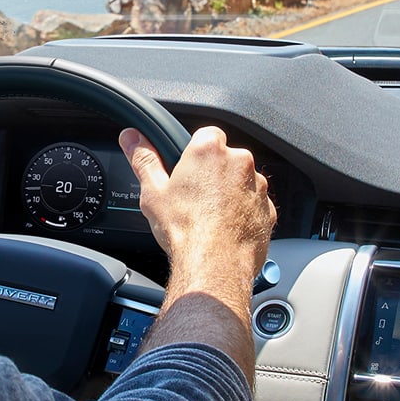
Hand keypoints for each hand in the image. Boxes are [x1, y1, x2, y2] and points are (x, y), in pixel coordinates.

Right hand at [122, 126, 276, 291]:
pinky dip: (242, 213)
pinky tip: (225, 228)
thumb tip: (131, 139)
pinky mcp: (268, 209)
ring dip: (229, 194)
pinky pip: (254, 205)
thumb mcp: (153, 192)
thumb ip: (144, 159)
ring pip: (241, 182)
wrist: (214, 265)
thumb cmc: (185, 229)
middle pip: (225, 159)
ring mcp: (257, 186)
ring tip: (209, 217)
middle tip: (194, 198)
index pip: (206, 135)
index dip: (195, 153)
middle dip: (212, 174)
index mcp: (209, 150)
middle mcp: (239, 162)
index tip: (187, 170)